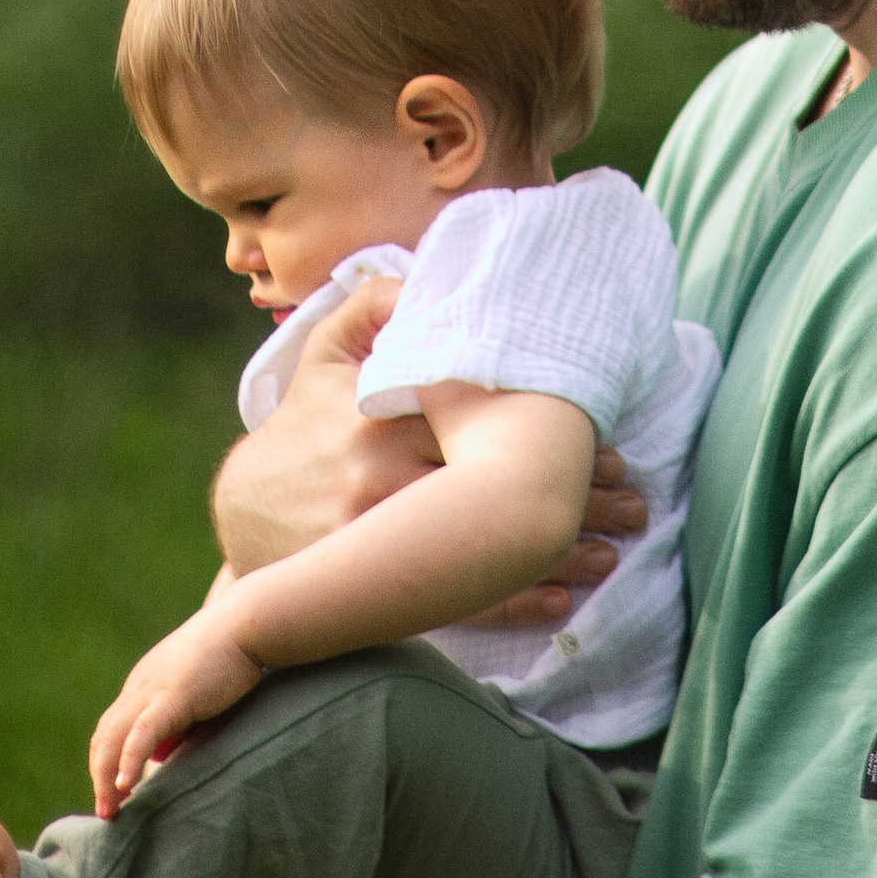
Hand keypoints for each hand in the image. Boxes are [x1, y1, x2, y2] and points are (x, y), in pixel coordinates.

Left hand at [90, 610, 264, 814]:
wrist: (251, 621)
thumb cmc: (234, 652)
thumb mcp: (198, 690)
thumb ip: (177, 720)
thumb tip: (160, 755)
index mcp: (145, 684)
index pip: (113, 729)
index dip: (109, 761)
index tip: (115, 791)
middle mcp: (140, 687)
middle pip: (104, 737)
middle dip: (100, 776)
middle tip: (107, 811)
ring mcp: (153, 689)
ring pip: (112, 739)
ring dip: (105, 777)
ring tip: (112, 809)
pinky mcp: (173, 695)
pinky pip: (141, 733)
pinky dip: (128, 760)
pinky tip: (126, 786)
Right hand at [216, 283, 648, 613]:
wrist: (241, 518)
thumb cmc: (302, 426)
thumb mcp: (327, 355)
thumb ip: (378, 304)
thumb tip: (431, 273)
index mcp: (380, 413)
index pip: (486, 416)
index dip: (552, 429)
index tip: (606, 439)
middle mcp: (380, 478)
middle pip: (497, 482)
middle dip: (573, 494)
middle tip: (634, 500)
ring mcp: (375, 543)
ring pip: (484, 546)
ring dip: (558, 553)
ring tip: (615, 551)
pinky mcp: (370, 592)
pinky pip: (452, 600)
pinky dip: (512, 604)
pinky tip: (562, 602)